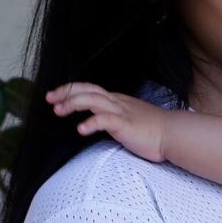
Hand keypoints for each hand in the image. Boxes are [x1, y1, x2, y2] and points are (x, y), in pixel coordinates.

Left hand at [46, 82, 167, 162]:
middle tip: (49, 99)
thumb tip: (96, 121)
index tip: (54, 96)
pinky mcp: (125, 125)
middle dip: (66, 92)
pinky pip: (105, 120)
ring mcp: (120, 112)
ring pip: (93, 100)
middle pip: (87, 90)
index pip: (89, 89)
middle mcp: (116, 102)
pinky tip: (80, 129)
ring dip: (73, 103)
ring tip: (59, 111)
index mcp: (116, 100)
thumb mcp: (127, 119)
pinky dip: (91, 122)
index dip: (70, 90)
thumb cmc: (151, 130)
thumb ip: (112, 117)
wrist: (172, 133)